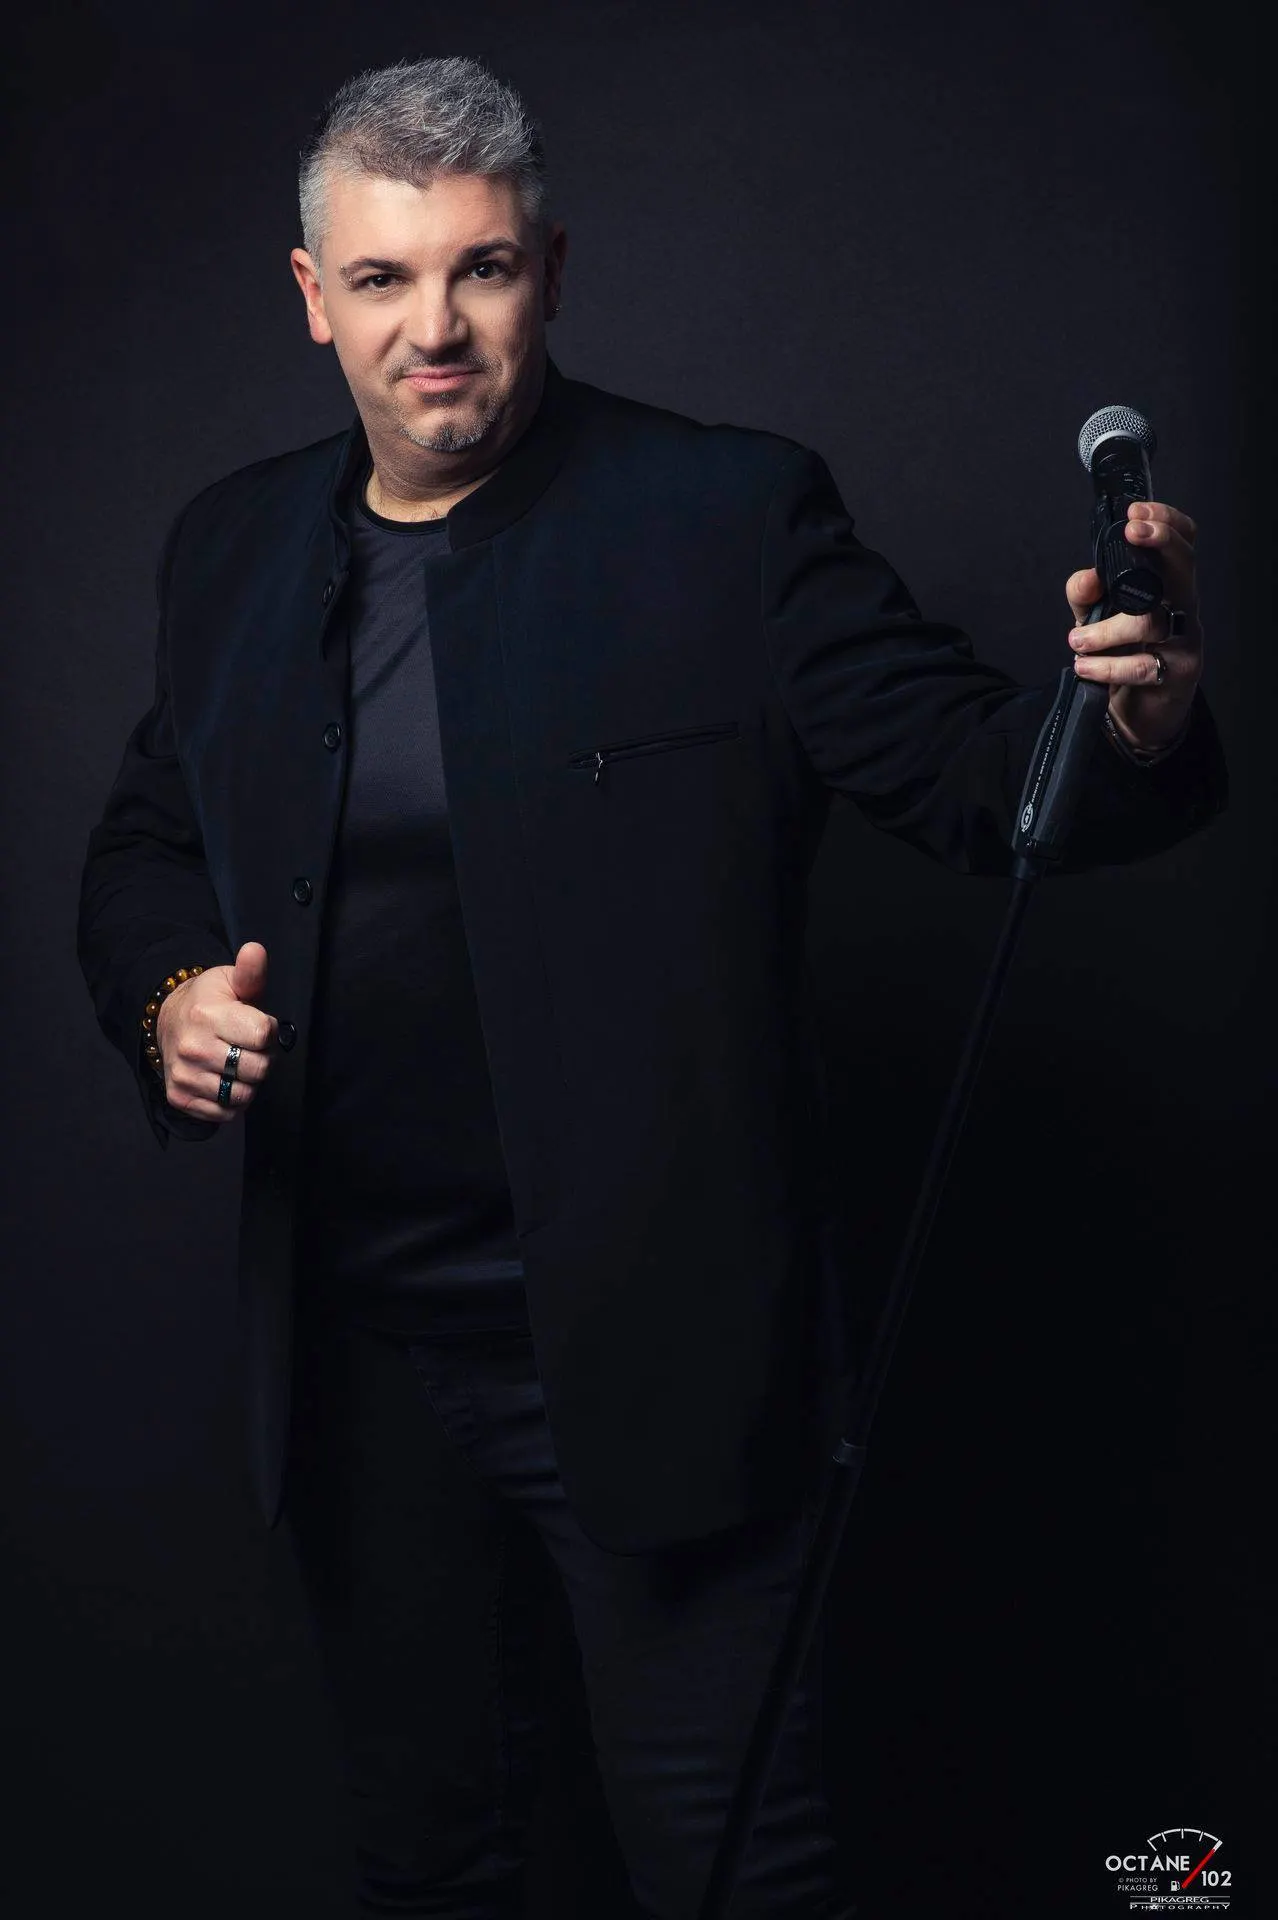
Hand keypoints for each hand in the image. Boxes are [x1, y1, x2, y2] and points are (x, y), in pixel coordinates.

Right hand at [155, 940, 277, 1122]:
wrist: (168, 1022)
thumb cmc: (209, 1001)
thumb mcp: (230, 981)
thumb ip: (251, 971)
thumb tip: (256, 950)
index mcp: (208, 1015)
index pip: (264, 1035)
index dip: (269, 1031)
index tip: (258, 1025)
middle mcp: (193, 1048)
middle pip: (258, 1069)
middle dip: (263, 1058)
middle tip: (249, 1047)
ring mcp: (185, 1076)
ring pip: (244, 1094)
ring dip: (249, 1082)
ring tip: (238, 1062)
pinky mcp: (181, 1098)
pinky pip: (226, 1113)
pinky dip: (233, 1101)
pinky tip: (226, 1079)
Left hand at [1064, 500, 1202, 750]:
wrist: (1138, 714)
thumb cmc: (1122, 656)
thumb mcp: (1096, 618)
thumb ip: (1086, 594)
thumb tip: (1087, 577)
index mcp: (1167, 587)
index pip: (1182, 543)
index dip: (1167, 522)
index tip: (1135, 513)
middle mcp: (1182, 608)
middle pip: (1184, 567)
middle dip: (1161, 543)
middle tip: (1132, 533)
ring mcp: (1185, 640)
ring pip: (1153, 621)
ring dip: (1107, 629)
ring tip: (1076, 641)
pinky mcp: (1177, 675)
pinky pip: (1144, 665)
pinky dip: (1108, 666)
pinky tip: (1085, 667)